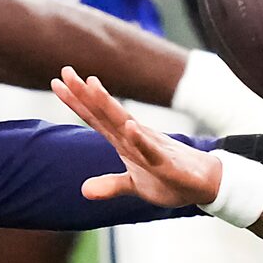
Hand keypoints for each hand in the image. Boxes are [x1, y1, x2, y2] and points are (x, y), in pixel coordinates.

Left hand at [51, 67, 222, 208]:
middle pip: (105, 114)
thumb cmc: (170, 180)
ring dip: (109, 105)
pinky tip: (130, 127)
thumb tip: (84, 191)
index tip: (57, 82)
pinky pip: (151, 150)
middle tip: (65, 71)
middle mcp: (135, 138)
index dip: (76, 101)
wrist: (205, 185)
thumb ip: (110, 185)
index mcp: (125, 141)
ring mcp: (150, 148)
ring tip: (92, 85)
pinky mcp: (166, 164)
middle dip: (85, 93)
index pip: (95, 118)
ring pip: (125, 124)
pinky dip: (140, 139)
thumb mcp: (134, 187)